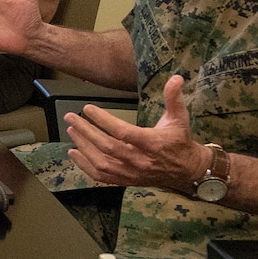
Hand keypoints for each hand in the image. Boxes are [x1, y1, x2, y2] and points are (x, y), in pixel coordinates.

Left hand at [64, 74, 209, 190]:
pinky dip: (85, 166)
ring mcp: (131, 173)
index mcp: (152, 143)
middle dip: (86, 131)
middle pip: (107, 147)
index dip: (104, 121)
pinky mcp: (126, 180)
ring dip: (83, 146)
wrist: (186, 170)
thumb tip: (176, 78)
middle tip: (71, 117)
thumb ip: (174, 98)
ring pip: (101, 162)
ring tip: (72, 130)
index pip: (123, 132)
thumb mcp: (180, 117)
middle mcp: (139, 160)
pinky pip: (102, 176)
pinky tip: (74, 153)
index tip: (88, 109)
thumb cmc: (179, 140)